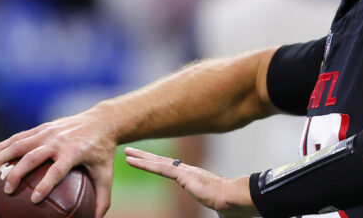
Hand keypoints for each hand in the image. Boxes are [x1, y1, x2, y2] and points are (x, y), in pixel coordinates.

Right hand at [0, 108, 117, 217]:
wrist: (103, 121)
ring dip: (0, 158)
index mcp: (75, 151)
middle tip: (6, 191)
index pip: (58, 170)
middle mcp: (59, 141)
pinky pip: (17, 137)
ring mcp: (48, 132)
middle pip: (33, 157)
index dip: (46, 185)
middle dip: (16, 174)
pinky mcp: (42, 128)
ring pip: (19, 144)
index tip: (34, 200)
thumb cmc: (103, 151)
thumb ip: (102, 198)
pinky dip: (1, 147)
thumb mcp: (106, 173)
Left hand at [124, 147, 257, 217]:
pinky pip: (160, 168)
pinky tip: (133, 160)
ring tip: (127, 153)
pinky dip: (145, 164)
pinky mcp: (183, 175)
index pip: (174, 169)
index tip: (151, 160)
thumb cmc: (232, 206)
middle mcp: (189, 172)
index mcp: (196, 178)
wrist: (236, 199)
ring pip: (159, 163)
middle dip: (148, 157)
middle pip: (164, 162)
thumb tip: (223, 214)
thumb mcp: (218, 206)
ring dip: (142, 157)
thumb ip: (215, 206)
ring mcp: (186, 172)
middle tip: (132, 151)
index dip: (161, 164)